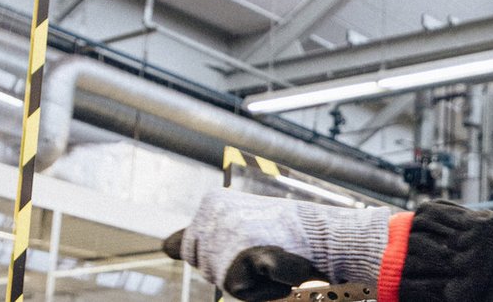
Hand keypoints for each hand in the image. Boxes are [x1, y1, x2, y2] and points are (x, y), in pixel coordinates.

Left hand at [164, 231, 322, 300]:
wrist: (329, 238)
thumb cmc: (290, 233)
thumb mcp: (238, 224)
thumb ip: (198, 236)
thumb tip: (163, 246)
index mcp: (212, 202)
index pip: (191, 246)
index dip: (219, 253)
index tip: (248, 241)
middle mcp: (212, 216)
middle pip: (203, 265)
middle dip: (228, 267)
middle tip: (263, 251)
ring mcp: (225, 238)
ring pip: (222, 280)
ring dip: (247, 279)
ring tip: (273, 259)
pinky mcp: (240, 260)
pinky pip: (243, 290)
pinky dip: (262, 289)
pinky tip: (277, 270)